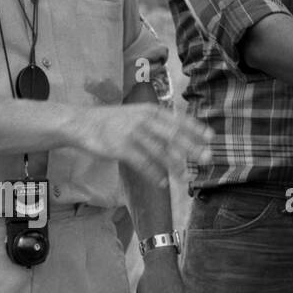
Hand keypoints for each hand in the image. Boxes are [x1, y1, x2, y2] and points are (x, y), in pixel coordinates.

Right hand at [71, 105, 211, 181]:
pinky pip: (142, 163)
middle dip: (192, 148)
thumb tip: (181, 133)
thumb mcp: (137, 113)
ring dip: (175, 166)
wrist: (82, 123)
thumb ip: (157, 121)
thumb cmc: (113, 120)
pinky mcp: (120, 148)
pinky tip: (162, 182)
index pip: (178, 119)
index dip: (195, 128)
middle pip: (173, 135)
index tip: (211, 137)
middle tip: (207, 158)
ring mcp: (132, 134)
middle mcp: (144, 120)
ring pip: (159, 151)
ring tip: (186, 177)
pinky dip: (154, 174)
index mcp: (150, 110)